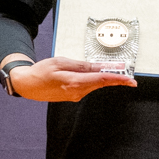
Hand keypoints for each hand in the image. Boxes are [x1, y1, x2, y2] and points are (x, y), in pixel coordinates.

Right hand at [5, 56, 138, 102]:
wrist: (27, 85)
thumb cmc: (41, 71)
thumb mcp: (61, 62)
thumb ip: (81, 65)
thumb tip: (99, 67)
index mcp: (74, 82)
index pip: (101, 80)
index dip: (118, 79)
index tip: (131, 81)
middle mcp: (77, 92)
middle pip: (101, 83)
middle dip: (115, 78)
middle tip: (130, 76)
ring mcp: (75, 96)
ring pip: (95, 85)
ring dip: (104, 78)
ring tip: (114, 72)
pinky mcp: (74, 96)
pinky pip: (88, 86)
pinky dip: (95, 80)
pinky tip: (96, 75)